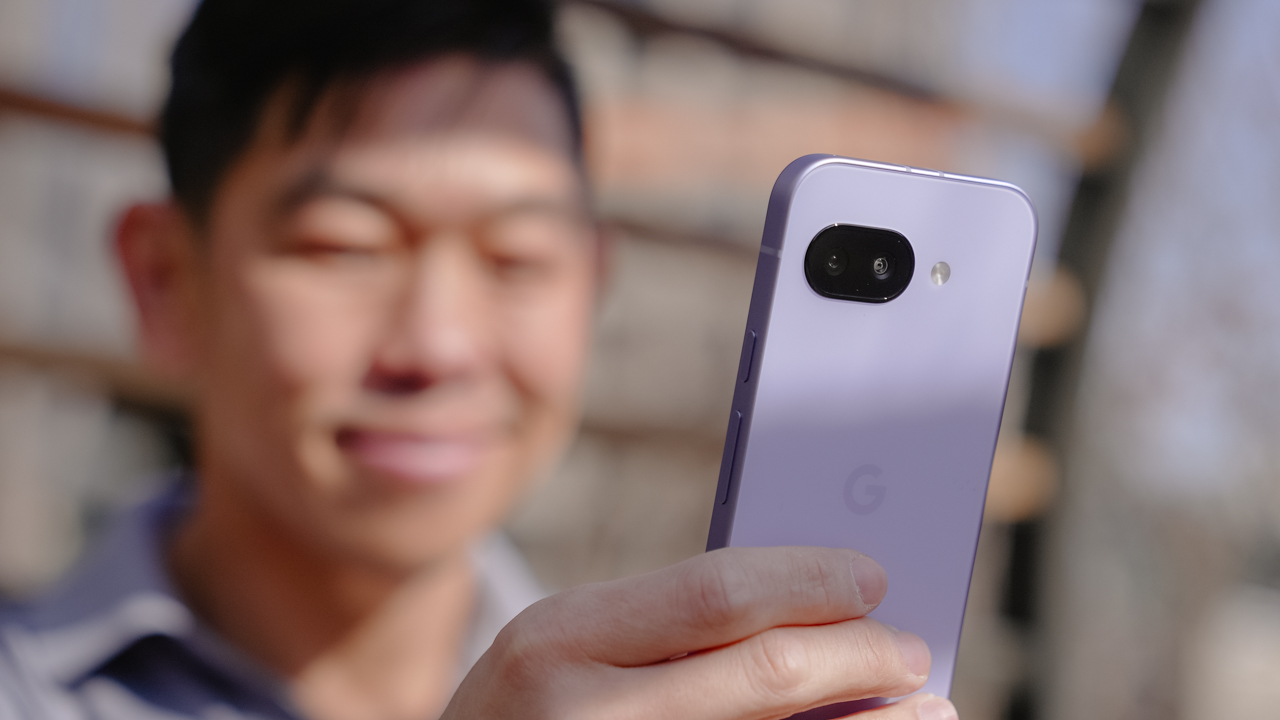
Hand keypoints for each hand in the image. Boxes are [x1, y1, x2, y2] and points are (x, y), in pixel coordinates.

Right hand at [442, 546, 956, 719]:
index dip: (811, 581)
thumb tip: (811, 613)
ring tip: (926, 708)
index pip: (717, 592)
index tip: (872, 579)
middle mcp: (584, 712)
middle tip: (911, 651)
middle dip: (862, 656)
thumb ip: (664, 630)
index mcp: (557, 639)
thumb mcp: (562, 654)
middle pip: (765, 671)